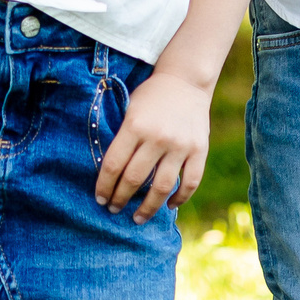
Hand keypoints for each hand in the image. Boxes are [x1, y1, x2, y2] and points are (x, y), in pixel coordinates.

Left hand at [96, 75, 211, 224]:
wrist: (185, 80)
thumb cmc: (151, 97)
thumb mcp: (130, 110)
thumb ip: (122, 139)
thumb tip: (111, 175)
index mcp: (135, 125)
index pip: (114, 165)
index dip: (104, 186)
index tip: (100, 198)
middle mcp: (157, 137)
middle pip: (134, 179)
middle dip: (120, 198)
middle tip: (113, 208)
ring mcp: (180, 145)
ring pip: (161, 187)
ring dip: (148, 208)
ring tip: (138, 218)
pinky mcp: (199, 150)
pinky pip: (190, 182)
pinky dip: (179, 198)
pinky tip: (168, 205)